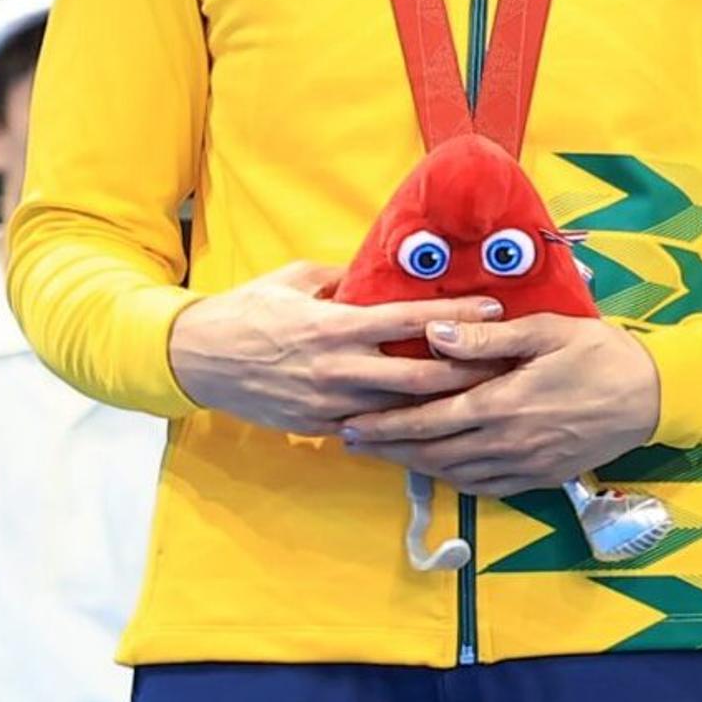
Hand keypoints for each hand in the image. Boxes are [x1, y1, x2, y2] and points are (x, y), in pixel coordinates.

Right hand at [164, 261, 511, 434]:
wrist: (193, 359)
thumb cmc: (245, 312)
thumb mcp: (295, 280)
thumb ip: (344, 279)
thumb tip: (383, 273)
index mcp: (336, 326)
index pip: (411, 321)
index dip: (457, 315)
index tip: (494, 308)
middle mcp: (338, 368)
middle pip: (422, 377)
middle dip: (469, 372)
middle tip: (508, 363)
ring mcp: (329, 403)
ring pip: (403, 411)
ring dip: (445, 405)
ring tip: (487, 395)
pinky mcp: (319, 427)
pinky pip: (374, 428)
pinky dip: (406, 425)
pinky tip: (438, 421)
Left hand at [336, 313, 666, 492]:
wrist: (654, 396)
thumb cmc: (602, 354)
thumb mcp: (548, 331)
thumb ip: (489, 337)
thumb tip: (434, 334)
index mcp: (503, 403)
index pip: (428, 418)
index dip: (384, 423)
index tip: (350, 421)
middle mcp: (506, 441)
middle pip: (432, 451)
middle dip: (387, 446)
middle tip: (351, 441)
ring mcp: (524, 464)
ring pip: (454, 473)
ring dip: (414, 465)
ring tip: (386, 454)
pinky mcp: (541, 477)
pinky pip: (485, 488)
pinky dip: (454, 480)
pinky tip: (440, 470)